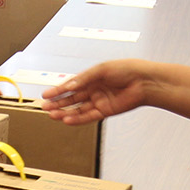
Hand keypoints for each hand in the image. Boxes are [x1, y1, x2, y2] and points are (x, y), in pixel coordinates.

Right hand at [41, 60, 158, 125]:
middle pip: (72, 98)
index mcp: (92, 77)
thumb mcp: (101, 70)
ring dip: (65, 112)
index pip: (71, 85)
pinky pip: (88, 116)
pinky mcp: (105, 111)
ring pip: (78, 109)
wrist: (145, 81)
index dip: (58, 90)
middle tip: (45, 107)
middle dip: (58, 103)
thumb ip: (84, 79)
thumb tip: (70, 85)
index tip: (46, 94)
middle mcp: (94, 90)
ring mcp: (99, 101)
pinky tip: (67, 119)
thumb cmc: (128, 70)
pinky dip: (77, 119)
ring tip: (53, 115)